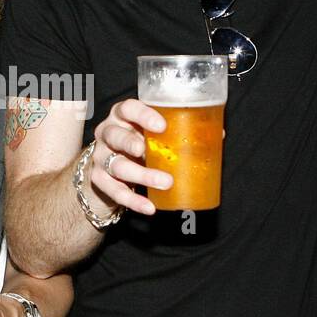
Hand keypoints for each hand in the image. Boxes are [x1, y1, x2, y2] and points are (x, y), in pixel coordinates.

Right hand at [85, 98, 171, 215]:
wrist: (110, 165)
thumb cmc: (137, 140)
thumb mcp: (150, 132)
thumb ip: (174, 132)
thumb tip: (216, 135)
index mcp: (121, 116)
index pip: (127, 109)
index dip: (142, 115)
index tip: (161, 125)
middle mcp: (107, 133)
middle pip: (114, 136)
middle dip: (130, 144)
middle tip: (146, 151)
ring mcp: (100, 157)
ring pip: (116, 166)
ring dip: (141, 175)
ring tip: (165, 183)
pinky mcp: (99, 179)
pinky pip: (115, 191)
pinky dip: (133, 200)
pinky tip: (150, 207)